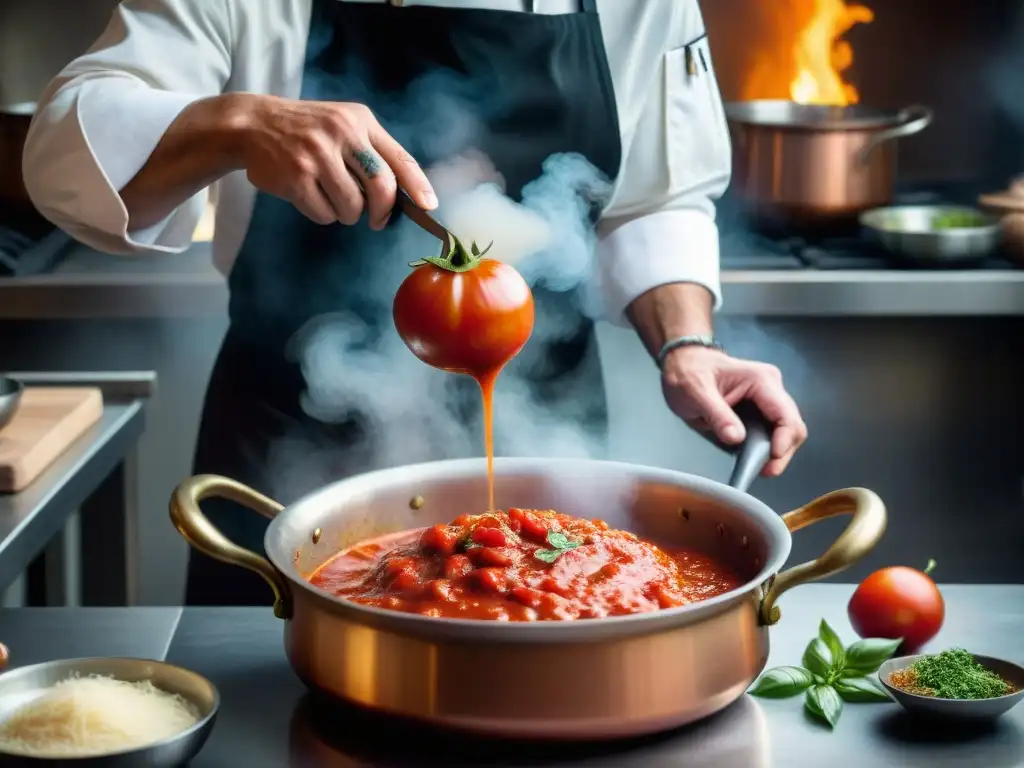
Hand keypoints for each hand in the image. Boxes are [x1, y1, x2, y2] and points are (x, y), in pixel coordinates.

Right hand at [233, 95, 436, 228]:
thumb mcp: (343, 126)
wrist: (253, 124)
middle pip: (381, 186)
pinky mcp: (296, 176)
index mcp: (360, 121)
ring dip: (346, 214)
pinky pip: (324, 214)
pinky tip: (309, 196)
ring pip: (352, 207)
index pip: (399, 157)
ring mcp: (317, 154)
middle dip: (382, 212)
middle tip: (376, 220)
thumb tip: (405, 195)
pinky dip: (322, 215)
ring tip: (331, 197)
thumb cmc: (308, 131)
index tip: (430, 207)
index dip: (418, 186)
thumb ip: (372, 152)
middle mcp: (341, 133)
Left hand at [661, 346, 807, 476]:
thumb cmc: (688, 372)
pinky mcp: (761, 411)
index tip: (769, 463)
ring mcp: (768, 400)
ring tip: (757, 469)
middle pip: (792, 427)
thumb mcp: (696, 393)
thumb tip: (736, 439)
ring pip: (786, 433)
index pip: (786, 416)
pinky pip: (771, 434)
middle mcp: (772, 389)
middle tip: (763, 472)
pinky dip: (765, 449)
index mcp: (761, 380)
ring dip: (775, 453)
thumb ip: (717, 415)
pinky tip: (751, 459)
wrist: (682, 364)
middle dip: (782, 452)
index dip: (783, 442)